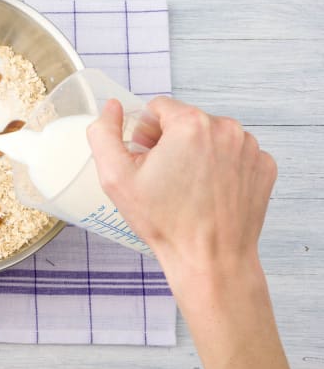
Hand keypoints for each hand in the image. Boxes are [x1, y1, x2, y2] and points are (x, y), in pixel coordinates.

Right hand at [87, 97, 301, 368]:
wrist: (210, 260)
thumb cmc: (164, 222)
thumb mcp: (115, 177)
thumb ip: (104, 133)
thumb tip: (111, 107)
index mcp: (191, 124)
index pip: (159, 108)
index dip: (144, 133)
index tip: (145, 160)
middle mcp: (226, 128)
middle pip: (186, 121)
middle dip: (171, 142)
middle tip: (163, 178)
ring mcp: (250, 148)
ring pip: (212, 136)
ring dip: (197, 153)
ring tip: (188, 188)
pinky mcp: (264, 167)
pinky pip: (235, 154)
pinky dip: (221, 167)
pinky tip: (210, 193)